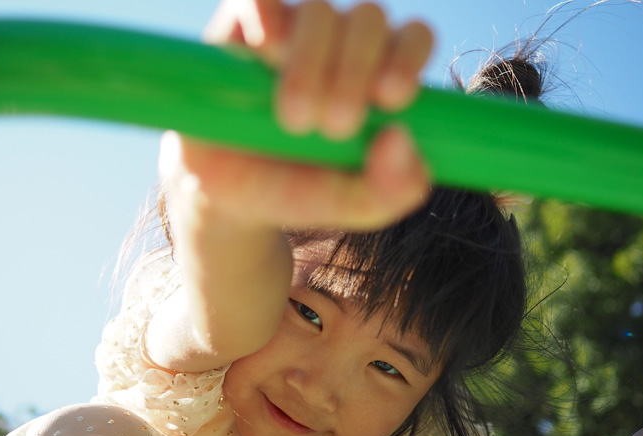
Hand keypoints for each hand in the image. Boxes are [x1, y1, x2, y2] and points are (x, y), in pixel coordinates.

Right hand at [159, 0, 432, 230]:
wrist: (229, 197)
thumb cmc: (299, 192)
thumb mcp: (353, 208)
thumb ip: (394, 189)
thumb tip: (400, 136)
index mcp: (379, 75)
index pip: (413, 38)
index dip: (408, 57)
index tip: (391, 98)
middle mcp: (341, 43)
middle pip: (370, 19)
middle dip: (356, 72)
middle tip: (336, 126)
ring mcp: (293, 30)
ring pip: (320, 11)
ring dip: (313, 62)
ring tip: (294, 119)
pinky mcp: (244, 27)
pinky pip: (260, 0)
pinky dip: (268, 18)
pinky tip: (268, 50)